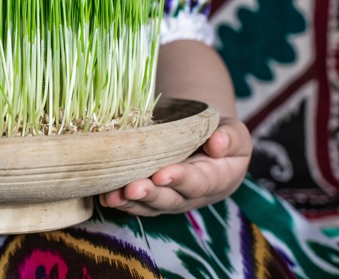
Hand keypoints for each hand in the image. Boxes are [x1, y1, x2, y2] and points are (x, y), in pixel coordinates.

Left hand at [99, 117, 251, 215]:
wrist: (208, 148)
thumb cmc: (221, 138)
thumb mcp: (234, 133)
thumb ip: (230, 138)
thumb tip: (217, 143)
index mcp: (216, 180)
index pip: (197, 182)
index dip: (179, 179)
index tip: (162, 174)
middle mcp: (191, 195)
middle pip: (169, 199)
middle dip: (149, 194)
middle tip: (132, 188)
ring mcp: (170, 199)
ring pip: (149, 205)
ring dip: (129, 202)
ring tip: (112, 196)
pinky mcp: (152, 197)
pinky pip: (136, 203)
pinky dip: (120, 201)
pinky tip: (104, 195)